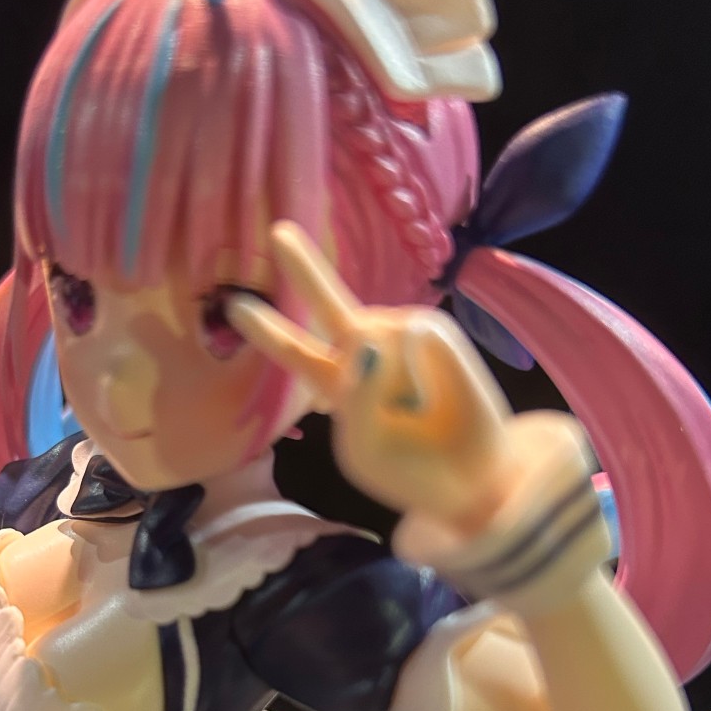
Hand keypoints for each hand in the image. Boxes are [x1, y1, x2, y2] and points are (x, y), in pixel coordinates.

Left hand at [228, 222, 523, 544]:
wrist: (473, 477)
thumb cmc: (414, 468)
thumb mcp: (365, 449)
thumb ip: (356, 399)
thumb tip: (373, 340)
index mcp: (339, 386)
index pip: (296, 352)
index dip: (268, 330)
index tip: (237, 305)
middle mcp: (367, 352)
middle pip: (330, 305)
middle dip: (305, 269)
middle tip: (277, 233)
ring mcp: (400, 336)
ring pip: (371, 337)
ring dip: (390, 385)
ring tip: (418, 412)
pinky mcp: (434, 329)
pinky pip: (410, 338)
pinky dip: (418, 377)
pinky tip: (433, 397)